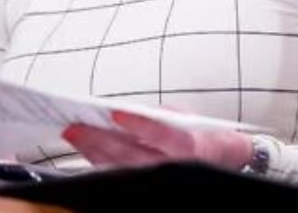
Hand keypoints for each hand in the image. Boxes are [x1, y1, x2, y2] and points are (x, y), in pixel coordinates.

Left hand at [62, 110, 251, 169]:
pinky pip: (121, 177)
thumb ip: (160, 115)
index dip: (140, 125)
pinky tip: (87, 151)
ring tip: (75, 135)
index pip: (164, 135)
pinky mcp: (149, 186)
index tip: (117, 113)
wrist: (222, 163)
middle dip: (101, 140)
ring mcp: (161, 181)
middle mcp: (175, 168)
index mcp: (189, 146)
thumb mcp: (188, 119)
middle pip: (133, 155)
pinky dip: (101, 163)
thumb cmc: (203, 137)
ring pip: (122, 169)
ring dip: (94, 152)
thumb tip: (126, 110)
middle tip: (76, 125)